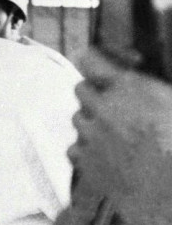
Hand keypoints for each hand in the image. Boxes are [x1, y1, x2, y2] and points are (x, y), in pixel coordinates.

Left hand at [70, 48, 171, 224]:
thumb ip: (149, 91)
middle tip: (116, 107)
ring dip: (92, 123)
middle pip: (81, 90)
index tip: (99, 65)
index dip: (95, 62)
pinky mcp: (88, 164)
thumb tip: (131, 83)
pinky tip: (108, 157)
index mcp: (132, 88)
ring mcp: (93, 137)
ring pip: (78, 119)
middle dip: (96, 95)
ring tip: (118, 137)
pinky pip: (75, 149)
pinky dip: (87, 151)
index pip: (90, 60)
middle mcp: (106, 109)